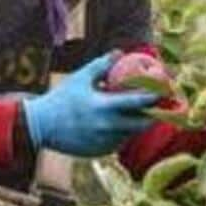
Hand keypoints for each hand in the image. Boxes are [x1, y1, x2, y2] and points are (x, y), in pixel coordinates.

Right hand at [21, 53, 159, 156]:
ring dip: (137, 125)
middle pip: (141, 124)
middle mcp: (106, 127)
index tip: (165, 91)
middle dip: (154, 116)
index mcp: (103, 107)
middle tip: (161, 107)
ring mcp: (104, 142)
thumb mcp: (80, 78)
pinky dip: (121, 134)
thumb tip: (120, 53)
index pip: (136, 102)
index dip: (154, 97)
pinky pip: (117, 142)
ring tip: (142, 114)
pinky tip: (120, 125)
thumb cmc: (61, 99)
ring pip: (130, 134)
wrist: (40, 126)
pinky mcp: (99, 152)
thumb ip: (101, 65)